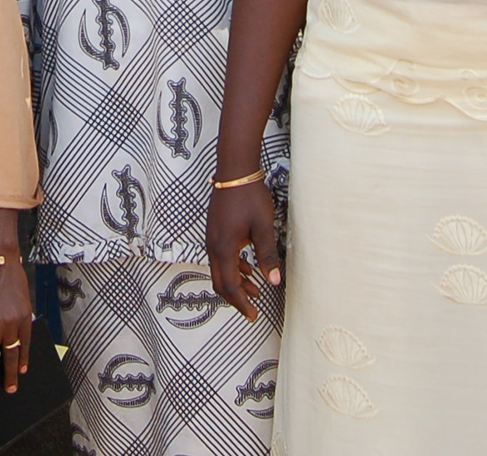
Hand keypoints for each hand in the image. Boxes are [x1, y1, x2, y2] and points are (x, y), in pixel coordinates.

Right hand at [204, 179, 279, 322]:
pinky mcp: (215, 231)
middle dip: (236, 298)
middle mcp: (213, 246)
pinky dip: (233, 268)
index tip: (253, 315)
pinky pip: (220, 258)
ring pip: (220, 270)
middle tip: (252, 310)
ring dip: (236, 282)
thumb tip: (274, 282)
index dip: (241, 303)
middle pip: (220, 282)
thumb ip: (267, 255)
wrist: (234, 171)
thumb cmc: (250, 197)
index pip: (230, 286)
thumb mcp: (263, 227)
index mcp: (224, 249)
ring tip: (255, 290)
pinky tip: (247, 268)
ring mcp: (212, 238)